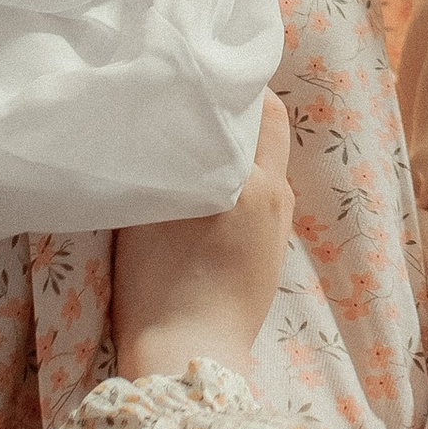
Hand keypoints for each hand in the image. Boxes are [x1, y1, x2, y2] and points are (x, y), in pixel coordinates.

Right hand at [112, 95, 293, 379]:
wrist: (188, 354)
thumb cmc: (156, 285)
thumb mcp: (148, 208)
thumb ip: (166, 158)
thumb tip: (165, 119)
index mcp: (250, 180)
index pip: (259, 105)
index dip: (231, 84)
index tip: (198, 74)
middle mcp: (276, 195)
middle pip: (270, 128)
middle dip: (240, 110)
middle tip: (197, 102)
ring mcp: (279, 226)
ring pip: (267, 162)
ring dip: (240, 146)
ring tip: (197, 144)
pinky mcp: (274, 251)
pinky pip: (264, 195)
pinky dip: (243, 179)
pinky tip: (208, 189)